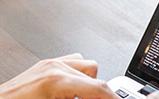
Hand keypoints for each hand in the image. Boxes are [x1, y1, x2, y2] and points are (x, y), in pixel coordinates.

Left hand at [0, 53, 158, 98]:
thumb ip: (81, 98)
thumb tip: (99, 95)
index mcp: (57, 80)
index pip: (101, 89)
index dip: (114, 98)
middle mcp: (55, 67)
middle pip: (97, 76)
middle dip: (98, 94)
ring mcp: (49, 64)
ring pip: (87, 66)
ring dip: (87, 85)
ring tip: (77, 98)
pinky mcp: (44, 65)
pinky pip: (72, 64)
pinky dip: (75, 78)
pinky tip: (68, 93)